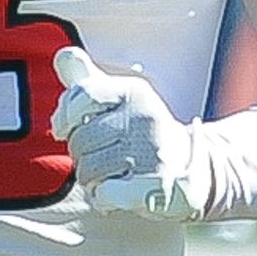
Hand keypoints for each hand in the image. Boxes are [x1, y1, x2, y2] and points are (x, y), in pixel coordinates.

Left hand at [48, 44, 208, 220]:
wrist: (194, 170)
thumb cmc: (142, 134)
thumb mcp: (119, 100)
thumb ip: (88, 81)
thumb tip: (62, 56)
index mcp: (134, 92)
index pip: (82, 95)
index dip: (66, 117)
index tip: (68, 128)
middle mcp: (145, 117)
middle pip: (79, 139)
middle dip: (82, 154)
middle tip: (104, 157)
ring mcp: (153, 151)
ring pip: (88, 169)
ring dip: (91, 180)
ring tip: (112, 175)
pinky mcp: (156, 185)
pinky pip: (104, 194)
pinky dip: (104, 199)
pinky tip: (118, 194)